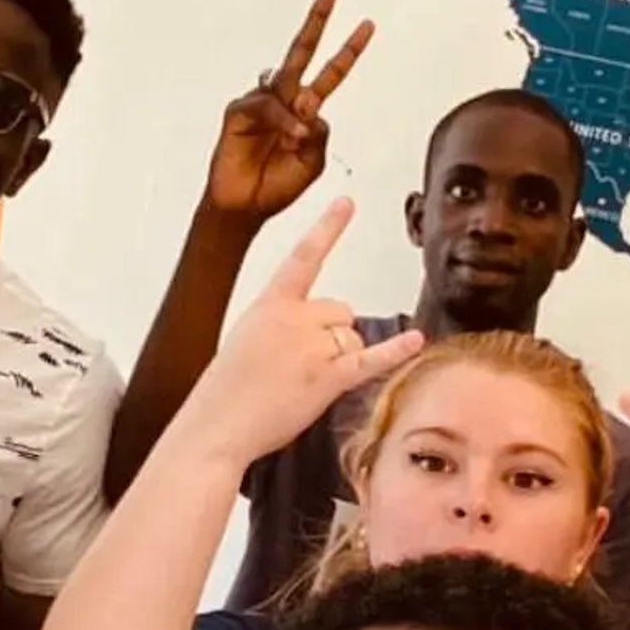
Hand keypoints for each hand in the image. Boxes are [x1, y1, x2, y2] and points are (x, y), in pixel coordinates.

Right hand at [178, 199, 424, 469]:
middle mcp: (292, 318)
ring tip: (305, 385)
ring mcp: (310, 347)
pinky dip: (395, 351)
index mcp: (268, 305)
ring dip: (342, 360)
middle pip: (341, 311)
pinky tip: (415, 341)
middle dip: (334, 336)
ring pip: (353, 339)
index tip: (347, 203)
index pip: (303, 258)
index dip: (327, 229)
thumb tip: (318, 335)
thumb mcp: (244, 342)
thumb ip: (280, 326)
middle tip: (302, 368)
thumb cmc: (224, 394)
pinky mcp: (326, 378)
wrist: (215, 427)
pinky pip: (369, 360)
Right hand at [204, 0, 374, 224]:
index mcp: (306, 111)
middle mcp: (284, 99)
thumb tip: (308, 106)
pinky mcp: (239, 111)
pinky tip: (286, 137)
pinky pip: (266, 103)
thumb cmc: (277, 187)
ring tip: (296, 140)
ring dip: (295, 109)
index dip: (349, 51)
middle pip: (304, 50)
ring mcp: (261, 103)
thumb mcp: (313, 162)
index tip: (368, 25)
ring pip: (284, 81)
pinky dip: (280, 120)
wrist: (245, 207)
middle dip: (318, 18)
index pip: (331, 73)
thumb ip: (319, 132)